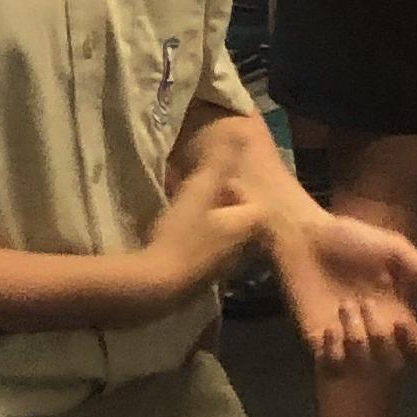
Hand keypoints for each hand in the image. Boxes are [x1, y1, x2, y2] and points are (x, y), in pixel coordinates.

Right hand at [138, 162, 265, 299]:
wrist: (158, 285)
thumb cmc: (183, 234)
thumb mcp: (199, 190)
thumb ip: (220, 161)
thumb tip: (241, 131)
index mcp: (248, 226)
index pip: (258, 202)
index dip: (237, 188)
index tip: (212, 182)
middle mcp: (242, 249)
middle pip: (240, 218)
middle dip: (221, 201)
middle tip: (196, 190)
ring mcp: (224, 267)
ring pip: (223, 234)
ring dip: (208, 219)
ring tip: (183, 208)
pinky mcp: (203, 279)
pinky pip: (208, 250)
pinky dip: (197, 238)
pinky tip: (175, 232)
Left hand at [246, 197, 416, 375]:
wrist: (301, 235)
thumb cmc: (348, 238)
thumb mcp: (393, 249)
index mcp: (395, 312)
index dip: (415, 346)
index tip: (400, 321)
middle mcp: (373, 331)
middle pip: (394, 364)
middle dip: (381, 338)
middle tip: (362, 303)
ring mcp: (344, 339)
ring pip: (364, 368)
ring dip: (356, 340)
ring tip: (342, 307)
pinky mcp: (317, 341)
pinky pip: (332, 369)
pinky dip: (333, 355)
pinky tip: (326, 329)